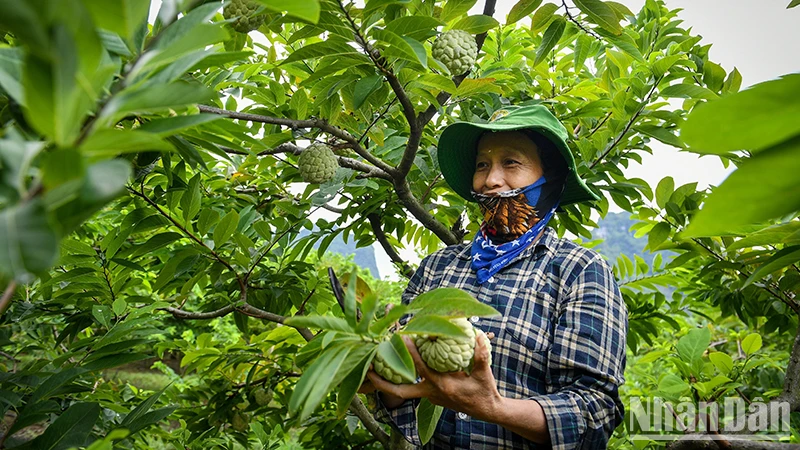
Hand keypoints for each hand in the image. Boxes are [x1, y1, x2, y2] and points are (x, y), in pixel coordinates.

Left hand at [367, 330, 501, 421]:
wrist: (487, 410)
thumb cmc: (484, 391)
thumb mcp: (483, 373)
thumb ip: (480, 355)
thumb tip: (477, 336)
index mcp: (442, 386)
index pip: (420, 368)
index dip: (409, 352)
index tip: (399, 337)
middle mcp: (431, 393)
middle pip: (399, 391)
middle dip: (381, 382)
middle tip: (367, 368)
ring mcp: (429, 397)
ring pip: (403, 390)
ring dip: (388, 380)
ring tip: (374, 366)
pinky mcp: (430, 397)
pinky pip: (412, 387)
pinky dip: (404, 378)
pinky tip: (398, 365)